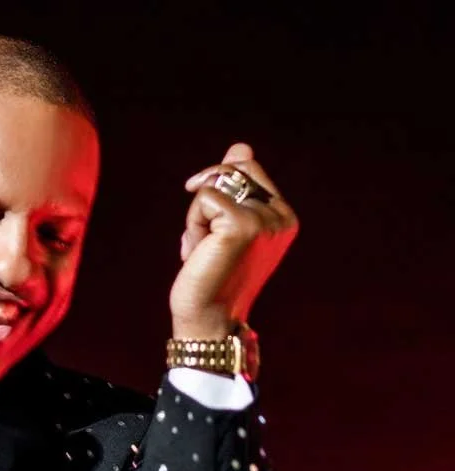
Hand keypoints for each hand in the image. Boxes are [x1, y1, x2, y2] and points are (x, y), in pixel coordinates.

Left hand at [170, 142, 298, 340]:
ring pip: (215, 185)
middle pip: (232, 169)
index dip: (217, 188)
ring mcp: (265, 220)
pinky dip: (192, 224)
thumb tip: (241, 146)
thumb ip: (234, 187)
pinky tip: (198, 253)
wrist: (206, 318)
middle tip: (206, 243)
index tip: (212, 229)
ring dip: (197, 217)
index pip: (246, 167)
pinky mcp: (243, 224)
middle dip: (205, 201)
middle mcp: (281, 216)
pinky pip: (204, 198)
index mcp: (284, 216)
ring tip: (204, 250)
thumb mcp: (223, 226)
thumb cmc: (211, 276)